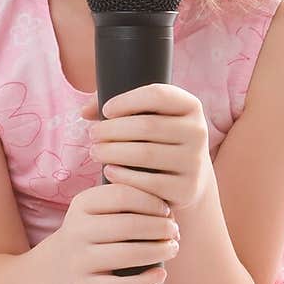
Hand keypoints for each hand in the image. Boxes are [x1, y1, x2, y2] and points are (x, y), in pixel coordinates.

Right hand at [51, 181, 179, 283]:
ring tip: (173, 249)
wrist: (51, 272)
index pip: (122, 195)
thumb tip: (168, 206)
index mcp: (81, 205)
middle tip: (175, 232)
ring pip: (126, 255)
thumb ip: (122, 200)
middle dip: (160, 227)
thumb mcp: (93, 212)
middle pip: (128, 225)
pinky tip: (161, 275)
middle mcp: (77, 230)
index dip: (151, 201)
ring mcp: (78, 261)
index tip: (167, 210)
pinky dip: (145, 282)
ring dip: (158, 251)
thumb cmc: (88, 236)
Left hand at [79, 82, 212, 211]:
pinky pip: (149, 182)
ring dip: (112, 152)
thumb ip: (117, 107)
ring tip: (94, 152)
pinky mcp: (187, 188)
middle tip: (92, 135)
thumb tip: (85, 111)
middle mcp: (198, 131)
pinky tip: (109, 171)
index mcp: (191, 106)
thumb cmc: (158, 141)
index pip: (158, 95)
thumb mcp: (148, 118)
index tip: (106, 111)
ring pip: (145, 154)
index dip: (127, 100)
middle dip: (112, 129)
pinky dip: (124, 176)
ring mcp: (195, 161)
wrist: (187, 180)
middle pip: (147, 126)